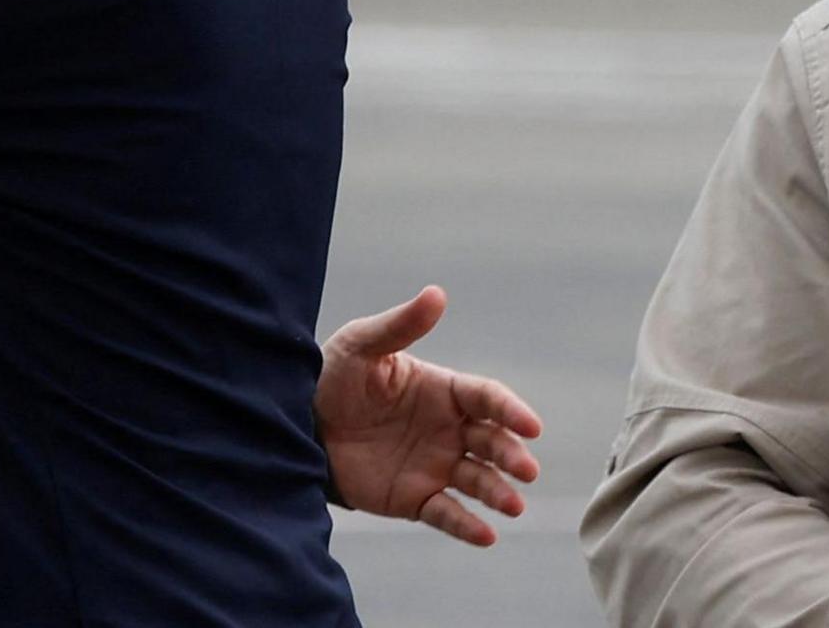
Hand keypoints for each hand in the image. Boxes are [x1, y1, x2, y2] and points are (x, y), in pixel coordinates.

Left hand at [317, 285, 543, 546]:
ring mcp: (435, 465)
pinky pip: (447, 513)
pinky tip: (486, 535)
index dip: (511, 410)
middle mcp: (448, 430)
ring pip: (478, 481)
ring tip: (513, 504)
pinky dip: (467, 526)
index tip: (531, 425)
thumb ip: (400, 326)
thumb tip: (437, 293)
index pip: (488, 399)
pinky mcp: (415, 498)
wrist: (297, 425)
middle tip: (526, 469)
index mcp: (443, 392)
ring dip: (499, 492)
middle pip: (492, 442)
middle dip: (512, 455)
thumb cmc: (332, 378)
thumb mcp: (361, 345)